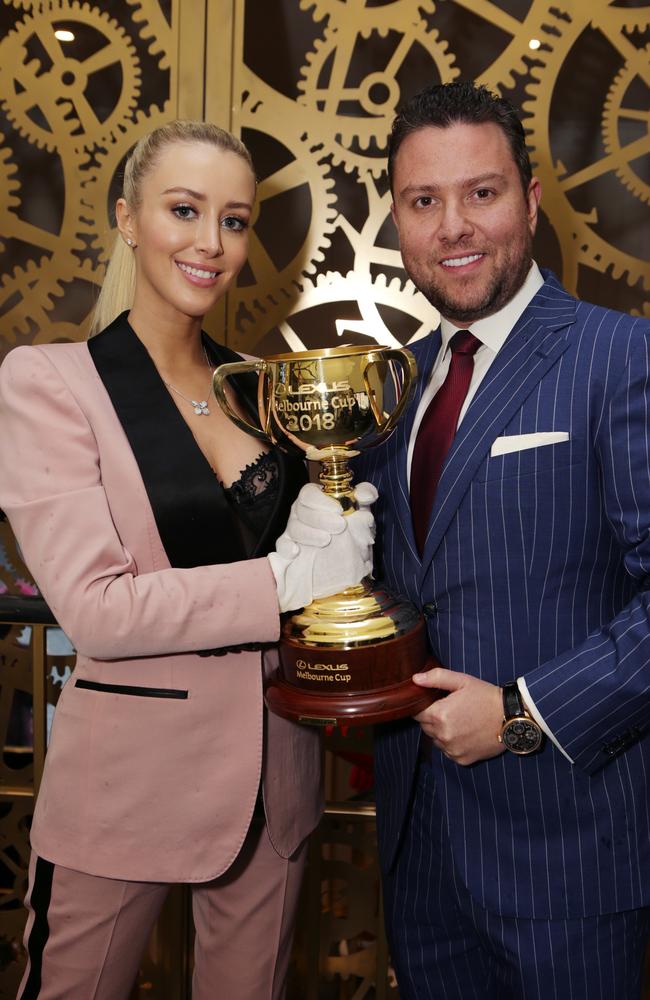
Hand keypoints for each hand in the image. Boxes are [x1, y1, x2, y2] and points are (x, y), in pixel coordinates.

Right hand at [268, 482, 377, 612]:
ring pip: (294, 528)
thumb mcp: (360, 507)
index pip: (309, 493)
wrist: (346, 548)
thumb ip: (365, 494)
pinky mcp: (288, 546)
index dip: (322, 501)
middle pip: (301, 510)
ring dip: (309, 534)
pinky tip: (297, 552)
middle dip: (320, 519)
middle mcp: (300, 512)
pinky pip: (282, 545)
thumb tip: (365, 495)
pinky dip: (287, 548)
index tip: (339, 510)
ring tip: (326, 541)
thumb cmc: (349, 522)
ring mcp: (293, 529)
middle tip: (340, 526)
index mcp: (314, 498)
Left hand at [412, 666, 504, 765]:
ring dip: (442, 732)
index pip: (416, 713)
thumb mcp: (462, 681)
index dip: (424, 706)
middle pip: (426, 727)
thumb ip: (436, 678)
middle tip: (452, 709)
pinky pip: (449, 751)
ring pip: (436, 740)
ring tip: (461, 721)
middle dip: (434, 718)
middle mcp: (443, 735)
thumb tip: (414, 679)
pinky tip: (466, 733)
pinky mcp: (462, 759)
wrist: (511, 717)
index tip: (435, 701)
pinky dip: (453, 744)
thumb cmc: (486, 696)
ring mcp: (452, 749)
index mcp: (439, 715)